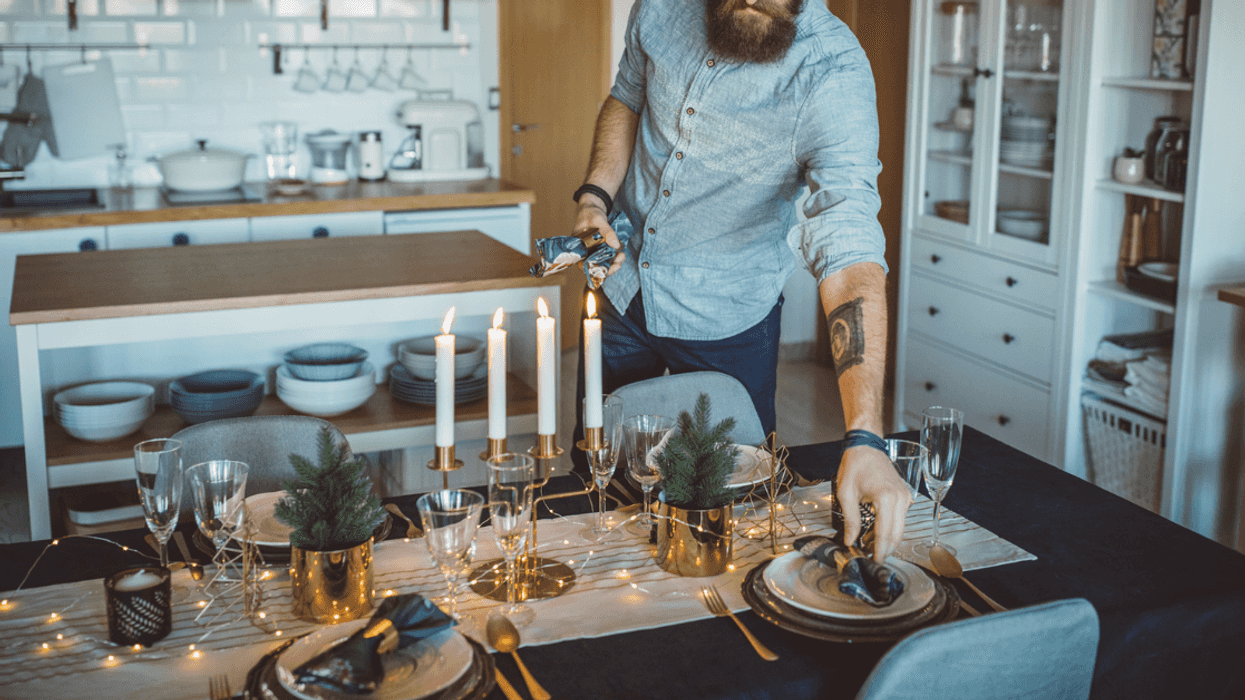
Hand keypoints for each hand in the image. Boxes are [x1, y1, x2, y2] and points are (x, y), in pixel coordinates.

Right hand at [573, 198, 625, 277]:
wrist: (592, 207)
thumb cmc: (589, 213)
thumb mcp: (597, 220)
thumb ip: (606, 231)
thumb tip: (615, 245)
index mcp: (578, 247)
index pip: (583, 264)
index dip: (593, 271)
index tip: (605, 270)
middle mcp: (584, 251)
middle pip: (594, 266)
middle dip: (608, 268)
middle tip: (618, 264)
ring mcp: (593, 250)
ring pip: (602, 262)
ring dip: (613, 262)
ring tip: (621, 257)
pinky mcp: (600, 247)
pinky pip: (607, 255)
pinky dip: (614, 256)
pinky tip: (621, 253)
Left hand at [836, 445, 912, 562]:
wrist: (865, 447)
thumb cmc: (855, 466)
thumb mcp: (846, 494)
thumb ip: (850, 520)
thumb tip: (850, 540)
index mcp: (886, 498)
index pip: (885, 533)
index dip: (879, 550)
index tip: (873, 562)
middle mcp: (900, 499)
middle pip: (897, 534)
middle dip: (885, 549)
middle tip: (870, 558)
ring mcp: (905, 497)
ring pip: (900, 528)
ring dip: (887, 540)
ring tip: (869, 546)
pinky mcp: (904, 496)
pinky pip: (900, 518)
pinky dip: (890, 529)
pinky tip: (875, 532)